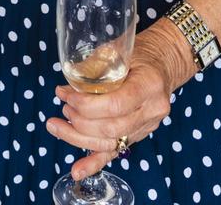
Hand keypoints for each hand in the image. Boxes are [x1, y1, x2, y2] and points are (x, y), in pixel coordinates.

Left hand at [46, 23, 193, 178]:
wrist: (164, 64)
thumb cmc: (140, 53)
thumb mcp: (120, 49)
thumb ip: (97, 64)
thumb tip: (68, 83)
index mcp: (149, 85)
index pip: (115, 104)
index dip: (87, 104)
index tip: (67, 96)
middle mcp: (151, 111)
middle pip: (111, 127)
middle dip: (79, 120)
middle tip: (63, 106)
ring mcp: (147, 127)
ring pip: (110, 143)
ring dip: (77, 137)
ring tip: (56, 125)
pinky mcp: (138, 136)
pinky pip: (115, 153)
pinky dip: (94, 163)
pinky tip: (77, 171)